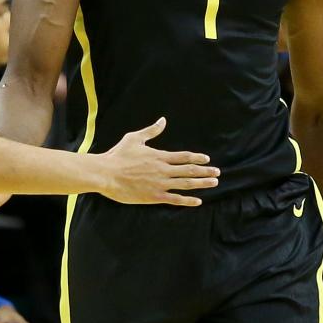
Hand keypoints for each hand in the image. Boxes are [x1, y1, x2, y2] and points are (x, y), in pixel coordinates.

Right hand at [99, 117, 218, 205]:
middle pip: (189, 170)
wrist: (105, 174)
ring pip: (186, 184)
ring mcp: (160, 184)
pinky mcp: (154, 196)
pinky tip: (198, 201)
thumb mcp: (134, 138)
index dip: (197, 158)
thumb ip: (151, 131)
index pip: (184, 157)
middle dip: (205, 171)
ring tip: (213, 183)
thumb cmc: (118, 155)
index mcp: (159, 156)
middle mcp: (163, 170)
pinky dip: (187, 200)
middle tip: (217, 172)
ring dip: (201, 183)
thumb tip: (163, 120)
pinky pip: (175, 199)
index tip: (207, 159)